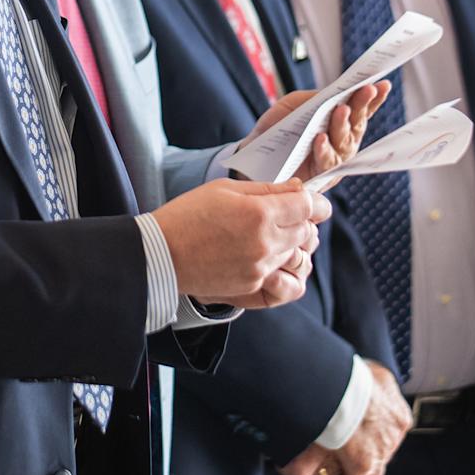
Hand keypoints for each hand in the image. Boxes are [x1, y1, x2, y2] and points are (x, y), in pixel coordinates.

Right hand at [153, 179, 329, 308]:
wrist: (161, 254)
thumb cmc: (188, 215)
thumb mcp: (225, 189)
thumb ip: (266, 189)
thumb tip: (297, 188)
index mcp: (259, 213)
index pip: (308, 206)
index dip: (314, 201)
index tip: (310, 199)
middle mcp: (265, 243)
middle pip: (307, 231)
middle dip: (303, 220)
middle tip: (287, 214)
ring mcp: (260, 268)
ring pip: (297, 254)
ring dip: (292, 243)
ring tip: (272, 234)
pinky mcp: (252, 286)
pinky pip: (283, 278)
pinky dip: (281, 266)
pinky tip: (265, 255)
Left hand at [264, 83, 389, 186]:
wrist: (252, 155)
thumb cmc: (277, 129)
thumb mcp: (295, 106)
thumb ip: (316, 99)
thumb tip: (337, 93)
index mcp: (338, 123)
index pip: (360, 110)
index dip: (373, 99)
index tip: (382, 84)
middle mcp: (341, 143)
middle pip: (357, 124)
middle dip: (363, 105)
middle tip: (367, 89)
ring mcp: (333, 160)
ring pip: (345, 143)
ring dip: (344, 125)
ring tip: (342, 109)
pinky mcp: (319, 176)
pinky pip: (325, 162)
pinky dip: (324, 149)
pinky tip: (321, 138)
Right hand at [277, 361, 410, 474]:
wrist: (343, 386)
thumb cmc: (354, 376)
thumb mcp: (375, 373)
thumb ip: (378, 384)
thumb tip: (372, 384)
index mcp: (399, 416)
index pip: (392, 433)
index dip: (375, 436)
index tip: (360, 434)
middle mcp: (394, 437)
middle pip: (384, 456)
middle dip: (368, 457)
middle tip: (348, 454)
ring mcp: (380, 453)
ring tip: (340, 473)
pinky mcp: (362, 465)